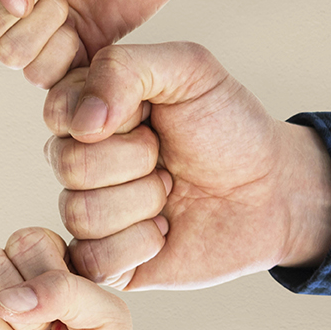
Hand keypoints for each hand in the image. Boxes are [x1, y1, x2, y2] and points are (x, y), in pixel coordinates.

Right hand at [44, 42, 330, 289]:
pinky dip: (139, 245)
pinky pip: (93, 260)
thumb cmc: (228, 127)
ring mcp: (88, 212)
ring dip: (143, 203)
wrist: (272, 190)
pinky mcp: (103, 261)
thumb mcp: (188, 70)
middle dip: (135, 160)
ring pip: (81, 213)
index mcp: (88, 111)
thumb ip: (123, 68)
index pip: (58, 111)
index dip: (110, 117)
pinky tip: (164, 232)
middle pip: (68, 164)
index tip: (150, 115)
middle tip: (167, 159)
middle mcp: (78, 160)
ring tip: (170, 193)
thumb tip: (82, 121)